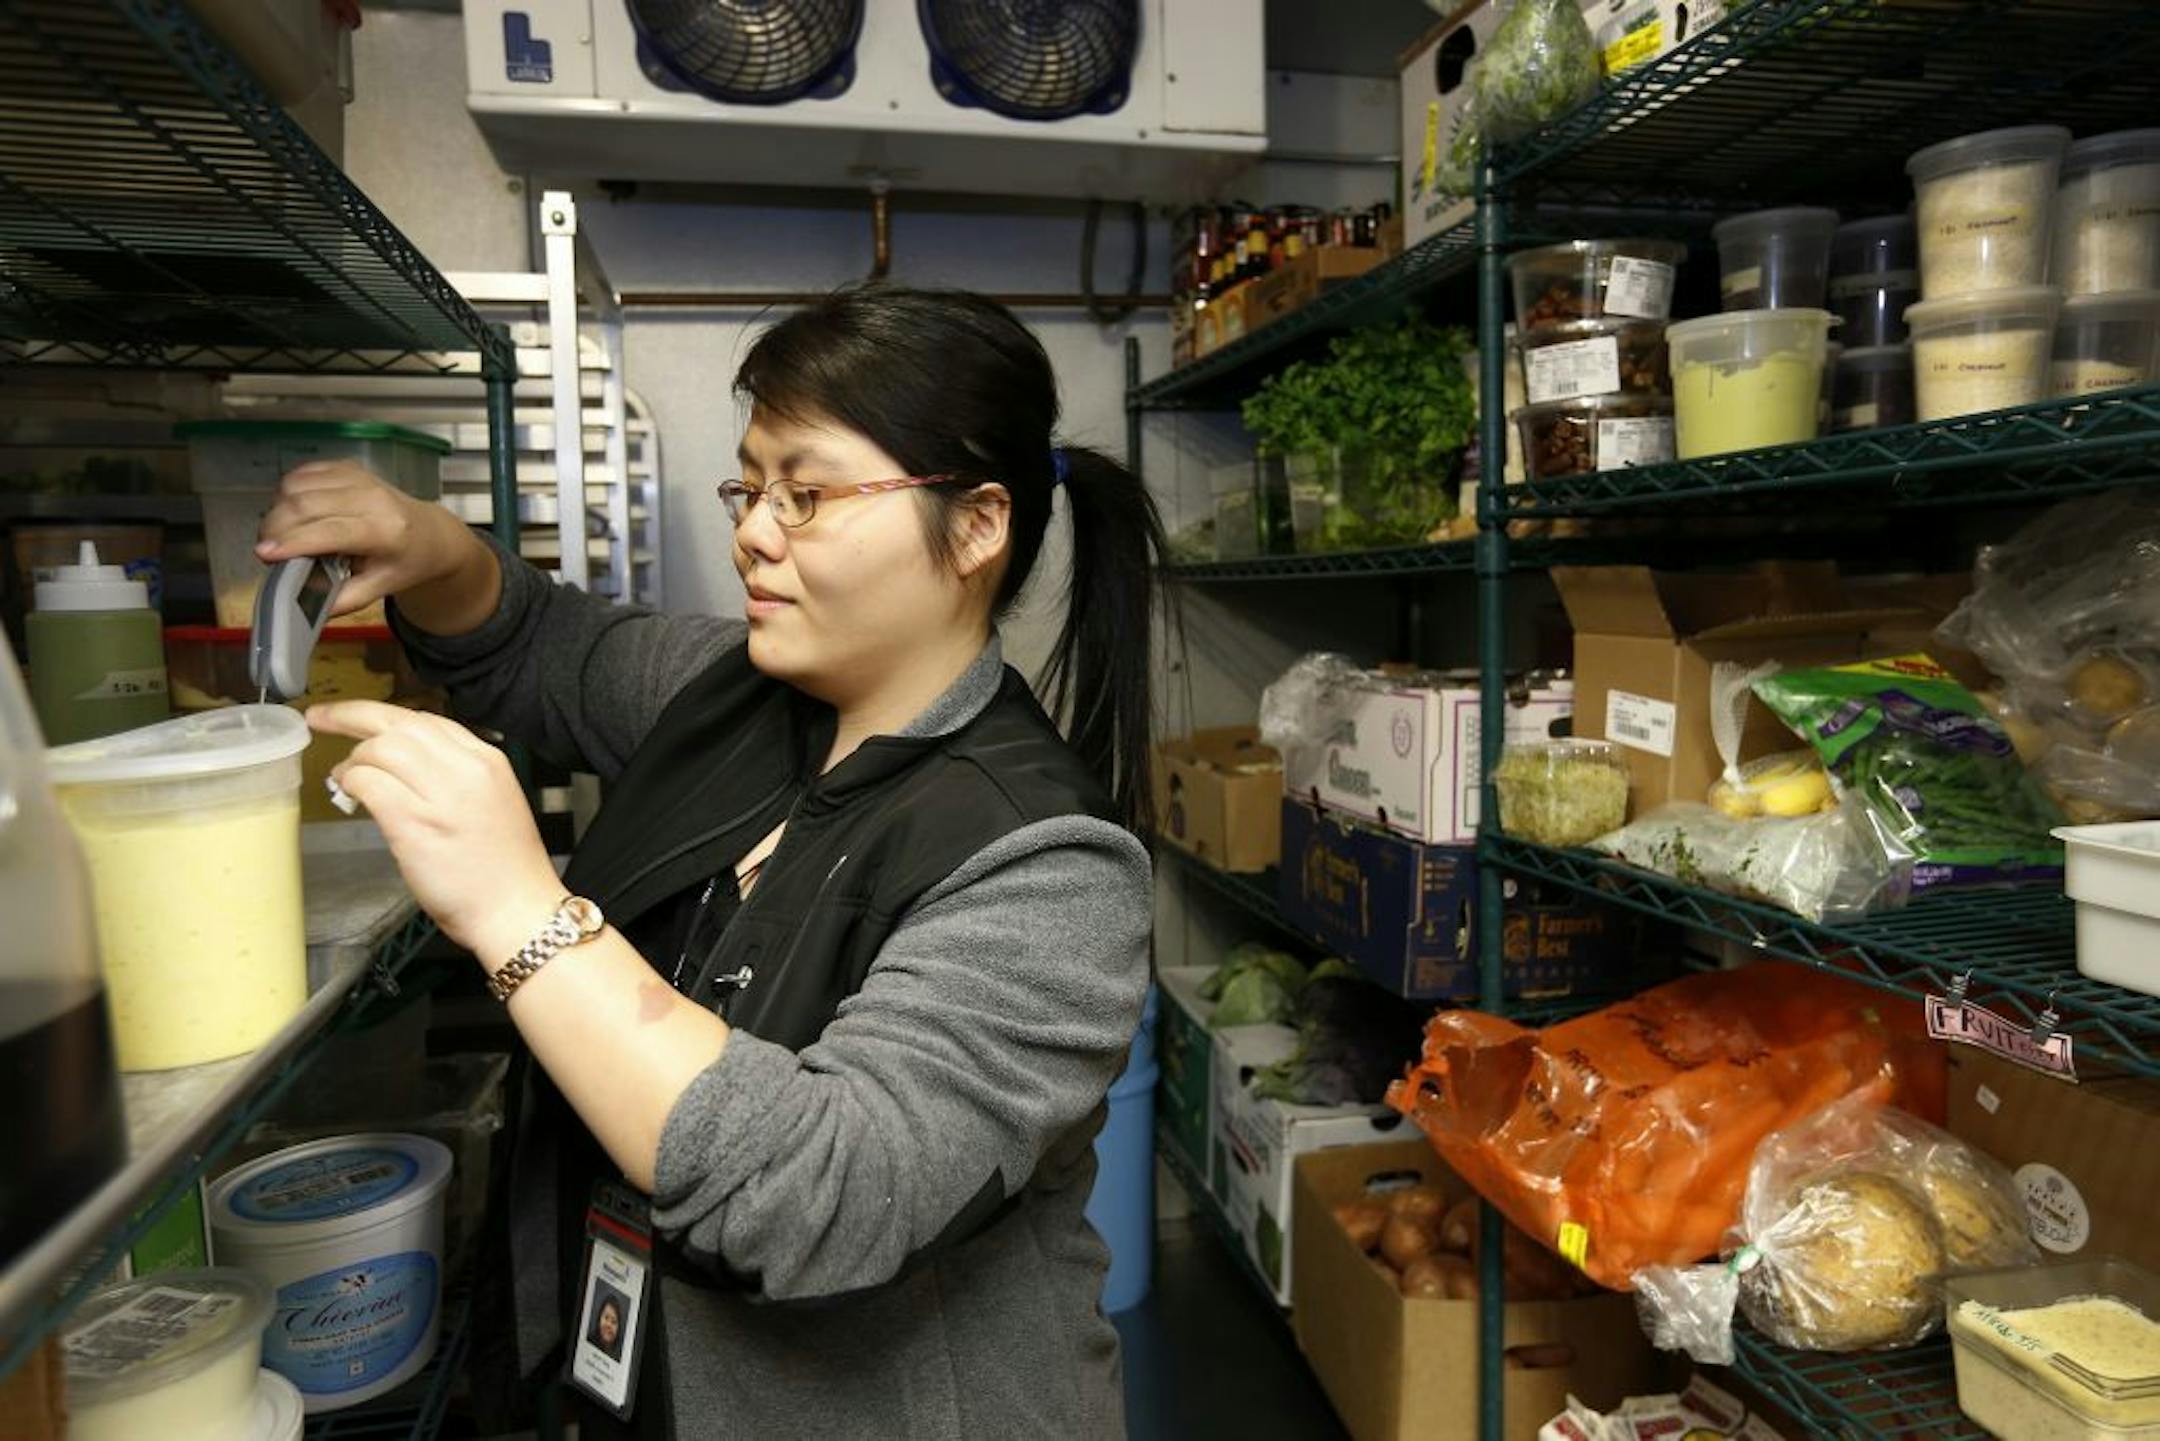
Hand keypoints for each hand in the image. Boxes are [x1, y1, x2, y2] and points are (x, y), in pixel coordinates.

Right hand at [256, 461, 470, 618]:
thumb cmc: (404, 562)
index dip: (293, 541)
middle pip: (306, 504)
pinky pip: (302, 473)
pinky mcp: (347, 467)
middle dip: (275, 527)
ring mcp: (360, 477)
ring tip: (283, 534)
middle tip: (267, 549)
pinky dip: (288, 493)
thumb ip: (342, 600)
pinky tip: (296, 513)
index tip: (264, 554)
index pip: (332, 531)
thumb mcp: (380, 589)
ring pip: (297, 485)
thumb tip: (301, 607)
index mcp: (386, 531)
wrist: (430, 533)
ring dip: (278, 509)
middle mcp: (373, 497)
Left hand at [310, 701, 562, 959]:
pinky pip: (370, 783)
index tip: (356, 717)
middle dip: (351, 715)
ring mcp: (441, 795)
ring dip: (353, 759)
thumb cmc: (504, 870)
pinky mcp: (415, 823)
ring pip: (381, 747)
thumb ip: (454, 777)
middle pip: (399, 723)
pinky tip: (348, 794)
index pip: (428, 720)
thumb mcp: (492, 802)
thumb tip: (402, 766)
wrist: (517, 911)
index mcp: (487, 761)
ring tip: (343, 777)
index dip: (384, 714)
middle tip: (321, 719)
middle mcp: (466, 768)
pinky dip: (351, 783)